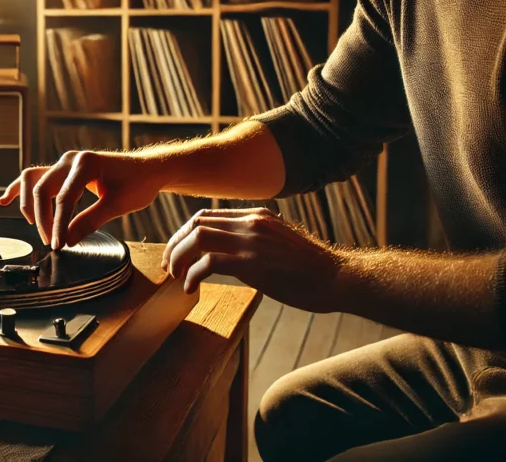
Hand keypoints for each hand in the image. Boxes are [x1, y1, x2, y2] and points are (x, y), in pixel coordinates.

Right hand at [0, 150, 164, 248]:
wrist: (147, 169)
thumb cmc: (137, 183)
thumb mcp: (118, 205)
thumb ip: (91, 221)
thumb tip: (67, 240)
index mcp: (86, 163)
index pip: (64, 198)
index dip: (58, 224)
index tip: (57, 245)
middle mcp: (70, 159)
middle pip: (43, 189)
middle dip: (44, 219)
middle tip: (51, 242)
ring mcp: (64, 163)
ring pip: (34, 181)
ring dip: (31, 205)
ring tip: (35, 227)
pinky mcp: (62, 170)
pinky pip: (35, 177)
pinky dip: (19, 189)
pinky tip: (5, 200)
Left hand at [162, 207, 345, 312]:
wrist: (338, 277)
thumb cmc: (311, 267)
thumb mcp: (280, 241)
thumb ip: (256, 238)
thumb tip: (231, 249)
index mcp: (256, 216)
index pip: (206, 216)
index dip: (184, 234)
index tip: (176, 253)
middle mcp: (250, 222)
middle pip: (195, 224)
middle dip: (175, 245)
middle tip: (168, 267)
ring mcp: (251, 241)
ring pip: (197, 239)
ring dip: (179, 258)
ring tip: (176, 277)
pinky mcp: (252, 263)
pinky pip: (208, 263)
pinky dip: (192, 276)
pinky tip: (191, 289)